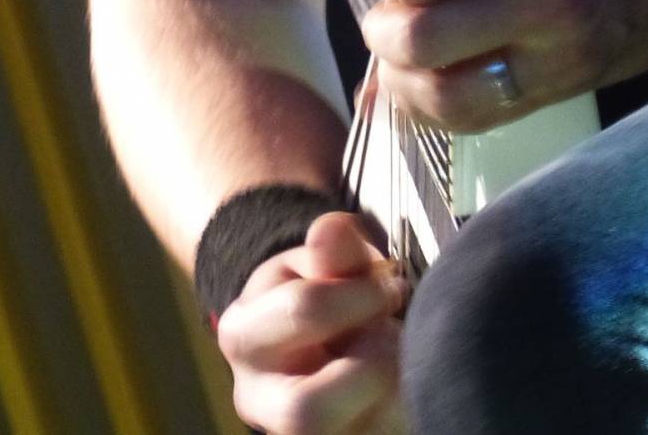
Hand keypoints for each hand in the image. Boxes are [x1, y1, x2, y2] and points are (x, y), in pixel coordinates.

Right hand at [214, 210, 409, 433]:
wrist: (308, 339)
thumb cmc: (314, 294)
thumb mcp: (316, 261)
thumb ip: (331, 247)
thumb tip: (329, 233)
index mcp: (244, 335)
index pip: (303, 312)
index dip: (360, 294)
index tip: (389, 285)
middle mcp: (258, 399)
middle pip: (305, 414)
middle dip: (368, 369)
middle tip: (390, 338)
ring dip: (391, 395)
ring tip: (397, 359)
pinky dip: (401, 411)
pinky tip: (403, 382)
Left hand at [359, 0, 647, 130]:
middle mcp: (543, 4)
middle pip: (426, 43)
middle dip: (384, 33)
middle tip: (381, 15)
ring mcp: (560, 55)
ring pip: (453, 100)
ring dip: (407, 85)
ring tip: (396, 60)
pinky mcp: (573, 86)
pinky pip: (491, 118)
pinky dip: (446, 112)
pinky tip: (428, 89)